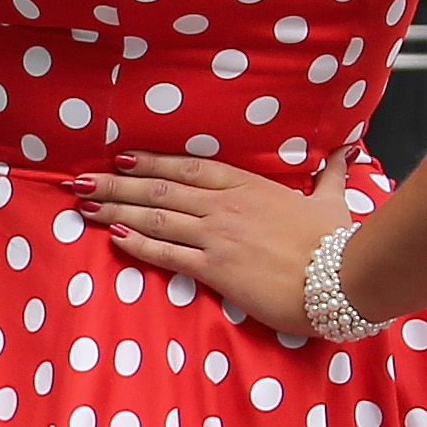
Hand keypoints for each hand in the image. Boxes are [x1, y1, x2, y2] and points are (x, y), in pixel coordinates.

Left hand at [72, 151, 353, 336]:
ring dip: (117, 211)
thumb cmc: (339, 241)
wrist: (344, 275)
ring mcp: (218, 236)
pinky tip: (115, 238)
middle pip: (160, 189)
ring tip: (85, 207)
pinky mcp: (217, 269)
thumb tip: (346, 151)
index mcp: (248, 186)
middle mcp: (226, 206)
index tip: (121, 159)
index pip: (189, 168)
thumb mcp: (332, 200)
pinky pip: (168, 254)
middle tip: (81, 182)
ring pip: (156, 219)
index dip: (151, 162)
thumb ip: (330, 175)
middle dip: (117, 186)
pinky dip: (139, 246)